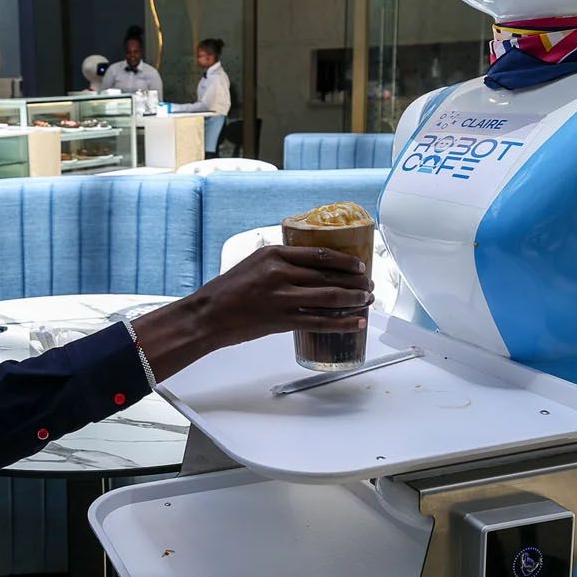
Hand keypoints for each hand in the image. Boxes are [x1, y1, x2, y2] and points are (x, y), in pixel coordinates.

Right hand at [132, 245, 372, 380]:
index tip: (359, 265)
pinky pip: (320, 321)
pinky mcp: (282, 320)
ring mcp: (282, 298)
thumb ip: (280, 263)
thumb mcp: (253, 263)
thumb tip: (308, 266)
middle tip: (369, 285)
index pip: (320, 254)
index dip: (345, 261)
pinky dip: (342, 323)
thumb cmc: (227, 290)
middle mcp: (281, 273)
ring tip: (367, 301)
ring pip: (330, 298)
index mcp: (274, 254)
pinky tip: (356, 323)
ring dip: (354, 300)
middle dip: (355, 282)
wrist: (208, 315)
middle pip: (329, 276)